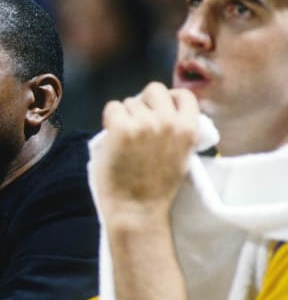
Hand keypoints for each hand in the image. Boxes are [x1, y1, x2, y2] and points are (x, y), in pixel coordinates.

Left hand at [96, 82, 199, 224]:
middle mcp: (169, 122)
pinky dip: (110, 119)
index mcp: (189, 130)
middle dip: (144, 102)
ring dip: (125, 115)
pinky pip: (112, 107)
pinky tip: (113, 137)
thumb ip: (177, 131)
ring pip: (130, 101)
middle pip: (154, 89)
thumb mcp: (181, 156)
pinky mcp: (121, 128)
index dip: (169, 99)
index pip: (184, 95)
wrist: (137, 210)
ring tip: (125, 140)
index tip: (159, 111)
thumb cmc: (156, 188)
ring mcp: (145, 123)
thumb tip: (164, 109)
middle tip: (137, 122)